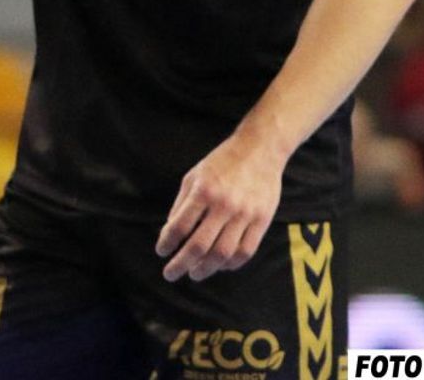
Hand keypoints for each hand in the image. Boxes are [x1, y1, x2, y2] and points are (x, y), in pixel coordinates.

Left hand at [155, 131, 285, 282]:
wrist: (260, 150)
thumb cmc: (222, 162)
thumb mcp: (194, 176)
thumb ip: (181, 204)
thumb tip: (169, 232)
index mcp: (203, 191)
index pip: (179, 226)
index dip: (167, 243)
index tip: (161, 252)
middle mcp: (224, 205)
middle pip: (199, 246)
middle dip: (181, 264)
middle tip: (170, 274)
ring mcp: (245, 214)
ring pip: (223, 254)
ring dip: (205, 269)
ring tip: (194, 273)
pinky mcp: (262, 220)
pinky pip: (245, 251)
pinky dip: (231, 264)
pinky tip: (220, 265)